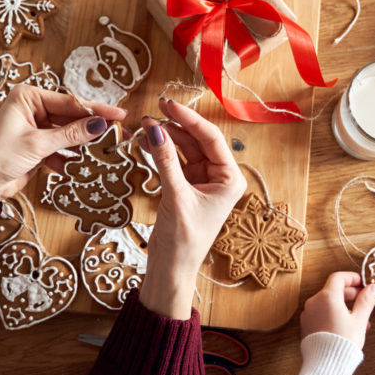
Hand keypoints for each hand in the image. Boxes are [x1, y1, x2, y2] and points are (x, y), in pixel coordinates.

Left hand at [0, 85, 125, 210]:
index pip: (69, 101)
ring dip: (83, 146)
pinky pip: (61, 149)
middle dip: (92, 128)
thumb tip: (100, 124)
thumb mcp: (38, 143)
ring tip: (106, 152)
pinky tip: (83, 166)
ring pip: (68, 134)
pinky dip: (70, 159)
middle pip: (71, 117)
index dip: (95, 109)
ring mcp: (36, 129)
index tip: (118, 114)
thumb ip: (71, 134)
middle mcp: (32, 109)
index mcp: (28, 97)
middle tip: (118, 133)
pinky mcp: (37, 148)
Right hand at [138, 98, 245, 319]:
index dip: (189, 118)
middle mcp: (219, 177)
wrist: (171, 270)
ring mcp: (201, 180)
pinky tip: (145, 142)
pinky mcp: (185, 186)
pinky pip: (173, 160)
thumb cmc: (183, 240)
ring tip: (144, 125)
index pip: (211, 138)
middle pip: (197, 140)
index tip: (169, 104)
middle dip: (175, 125)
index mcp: (230, 179)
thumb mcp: (175, 196)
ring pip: (183, 148)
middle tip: (153, 110)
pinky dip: (160, 150)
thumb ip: (165, 160)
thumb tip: (154, 128)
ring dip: (165, 136)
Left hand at [300, 271, 374, 348]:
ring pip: (328, 303)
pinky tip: (346, 326)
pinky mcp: (307, 325)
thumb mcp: (359, 320)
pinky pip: (321, 314)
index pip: (338, 278)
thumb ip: (366, 301)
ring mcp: (308, 314)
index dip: (352, 278)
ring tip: (360, 319)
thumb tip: (373, 288)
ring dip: (344, 306)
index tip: (362, 283)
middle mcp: (314, 302)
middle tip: (363, 298)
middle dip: (350, 293)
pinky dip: (334, 315)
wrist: (326, 365)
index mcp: (327, 297)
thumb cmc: (343, 342)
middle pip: (332, 290)